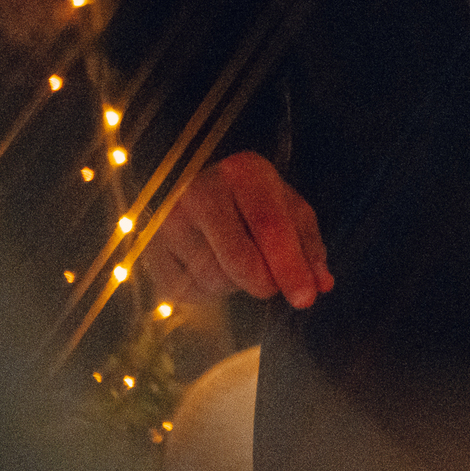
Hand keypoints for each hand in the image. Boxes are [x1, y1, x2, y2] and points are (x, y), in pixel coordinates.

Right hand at [145, 151, 333, 308]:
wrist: (193, 186)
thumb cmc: (252, 199)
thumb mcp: (287, 208)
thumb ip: (307, 244)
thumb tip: (321, 284)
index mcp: (243, 172)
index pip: (270, 226)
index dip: (290, 266)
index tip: (307, 298)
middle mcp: (199, 191)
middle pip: (239, 259)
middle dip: (265, 283)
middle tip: (273, 287)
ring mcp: (167, 220)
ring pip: (213, 279)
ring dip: (236, 285)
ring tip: (238, 260)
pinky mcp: (147, 248)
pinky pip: (187, 291)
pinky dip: (208, 291)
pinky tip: (212, 266)